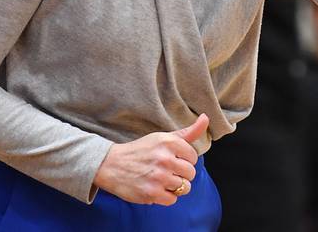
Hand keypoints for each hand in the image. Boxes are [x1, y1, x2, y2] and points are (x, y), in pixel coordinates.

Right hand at [93, 113, 208, 204]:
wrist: (112, 165)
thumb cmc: (141, 150)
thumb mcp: (163, 137)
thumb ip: (188, 132)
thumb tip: (206, 118)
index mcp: (169, 142)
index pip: (193, 157)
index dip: (185, 160)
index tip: (173, 159)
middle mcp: (165, 159)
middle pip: (190, 173)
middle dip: (182, 174)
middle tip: (168, 171)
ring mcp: (158, 177)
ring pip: (184, 187)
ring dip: (175, 186)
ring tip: (162, 179)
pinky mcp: (151, 193)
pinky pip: (173, 199)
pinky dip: (166, 196)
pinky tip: (157, 188)